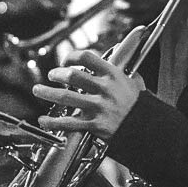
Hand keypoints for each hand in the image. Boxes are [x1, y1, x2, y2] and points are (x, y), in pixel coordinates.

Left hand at [32, 27, 146, 138]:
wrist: (148, 130)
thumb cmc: (142, 108)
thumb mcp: (136, 84)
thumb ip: (124, 75)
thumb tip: (121, 64)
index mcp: (114, 76)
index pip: (88, 58)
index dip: (73, 56)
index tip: (67, 60)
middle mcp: (104, 89)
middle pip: (73, 76)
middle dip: (57, 74)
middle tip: (51, 75)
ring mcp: (98, 107)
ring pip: (66, 98)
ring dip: (48, 93)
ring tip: (39, 90)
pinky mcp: (95, 125)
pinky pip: (69, 123)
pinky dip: (53, 122)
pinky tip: (44, 120)